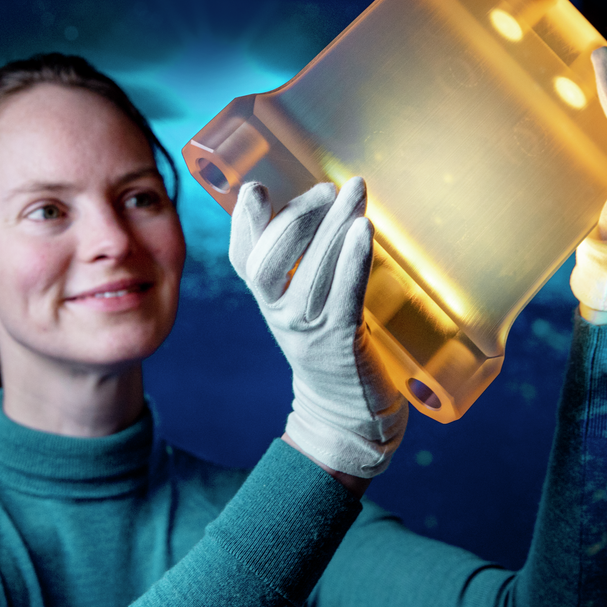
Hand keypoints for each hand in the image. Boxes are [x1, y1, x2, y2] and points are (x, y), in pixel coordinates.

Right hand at [229, 177, 407, 478]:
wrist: (348, 417)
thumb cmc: (336, 350)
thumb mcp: (310, 305)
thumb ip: (309, 266)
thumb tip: (330, 208)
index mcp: (270, 302)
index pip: (243, 258)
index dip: (244, 222)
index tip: (257, 188)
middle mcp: (281, 315)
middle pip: (267, 262)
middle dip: (295, 217)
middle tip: (327, 189)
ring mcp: (309, 331)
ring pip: (311, 273)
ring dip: (333, 226)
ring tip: (354, 191)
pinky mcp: (343, 343)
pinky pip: (345, 297)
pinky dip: (352, 260)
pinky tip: (363, 230)